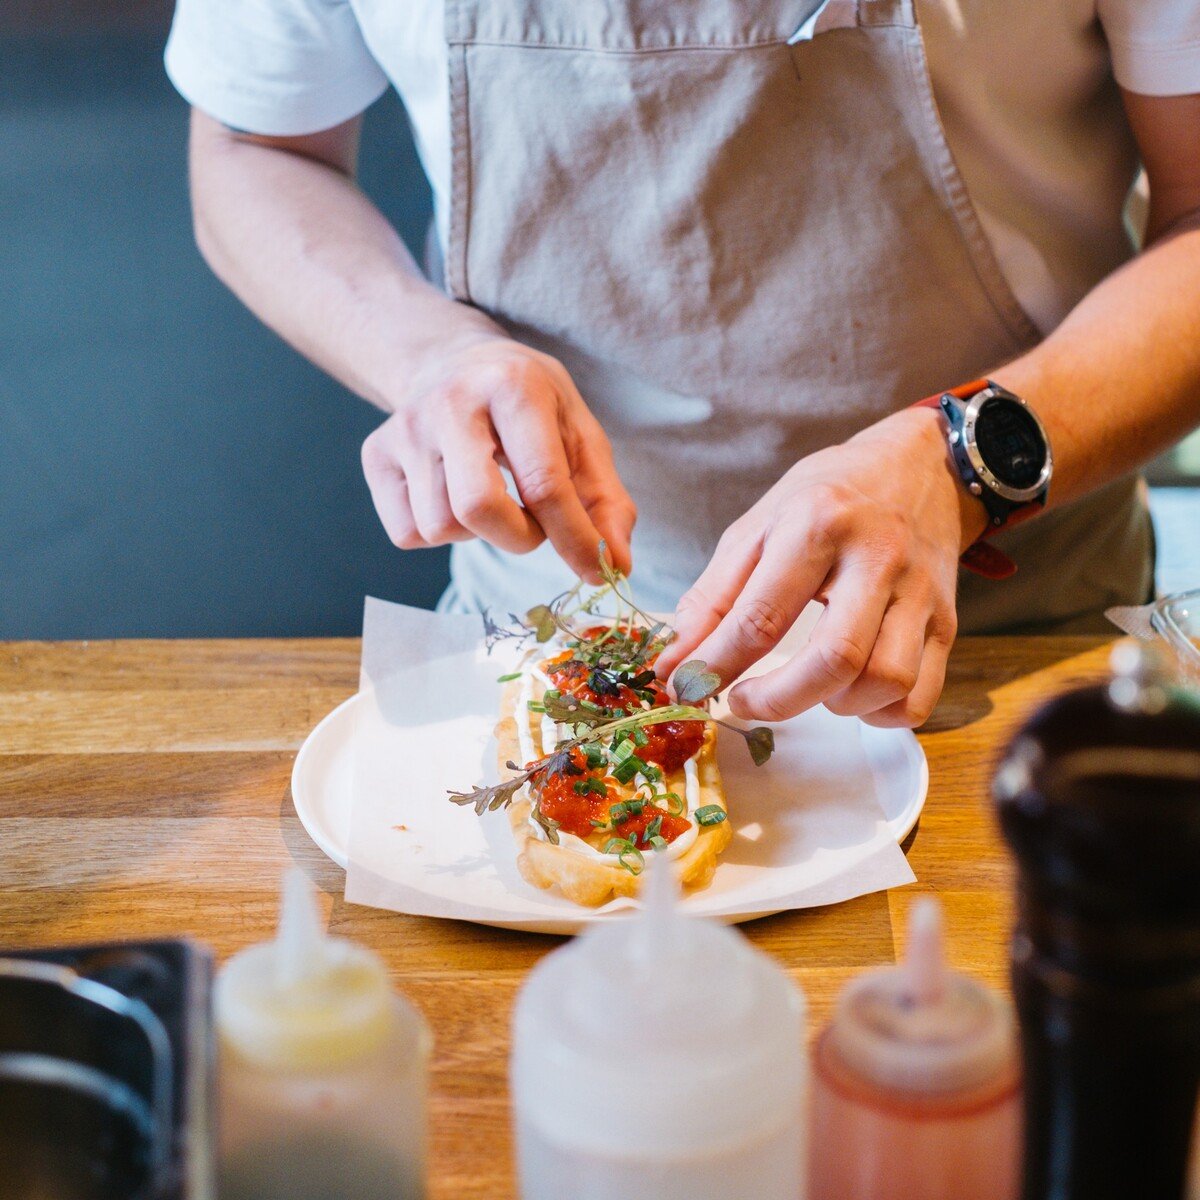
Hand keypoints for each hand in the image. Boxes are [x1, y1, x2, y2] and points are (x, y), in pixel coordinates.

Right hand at [361, 334, 635, 579]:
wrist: (451, 361)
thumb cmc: (528, 406)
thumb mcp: (578, 433)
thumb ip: (605, 500)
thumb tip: (614, 565)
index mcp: (513, 386)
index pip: (544, 482)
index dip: (574, 538)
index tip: (597, 570)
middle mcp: (450, 401)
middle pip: (477, 508)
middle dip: (517, 538)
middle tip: (533, 523)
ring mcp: (405, 428)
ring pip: (440, 527)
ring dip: (479, 534)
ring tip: (492, 497)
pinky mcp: (375, 454)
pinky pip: (408, 533)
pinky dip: (440, 532)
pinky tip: (453, 497)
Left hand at [656, 407, 987, 726]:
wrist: (923, 466)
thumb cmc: (829, 497)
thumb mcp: (760, 525)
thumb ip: (714, 595)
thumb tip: (675, 660)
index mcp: (818, 525)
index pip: (760, 617)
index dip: (715, 666)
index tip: (686, 688)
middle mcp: (876, 558)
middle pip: (834, 659)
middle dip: (777, 700)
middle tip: (742, 701)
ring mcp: (919, 593)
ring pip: (885, 681)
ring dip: (833, 705)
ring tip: (804, 687)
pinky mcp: (948, 622)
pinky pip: (919, 696)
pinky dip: (880, 713)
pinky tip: (850, 693)